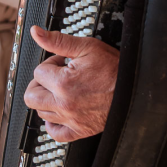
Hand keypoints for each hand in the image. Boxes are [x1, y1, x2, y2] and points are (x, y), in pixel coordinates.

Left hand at [23, 26, 118, 141]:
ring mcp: (70, 119)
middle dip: (39, 83)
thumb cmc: (114, 69)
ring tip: (61, 90)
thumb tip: (36, 33)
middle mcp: (63, 104)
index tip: (62, 62)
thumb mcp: (87, 47)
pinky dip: (52, 123)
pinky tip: (59, 112)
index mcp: (63, 83)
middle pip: (31, 96)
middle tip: (53, 77)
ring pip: (41, 112)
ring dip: (46, 99)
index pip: (39, 72)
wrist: (134, 89)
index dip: (50, 63)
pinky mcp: (79, 130)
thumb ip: (58, 41)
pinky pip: (55, 133)